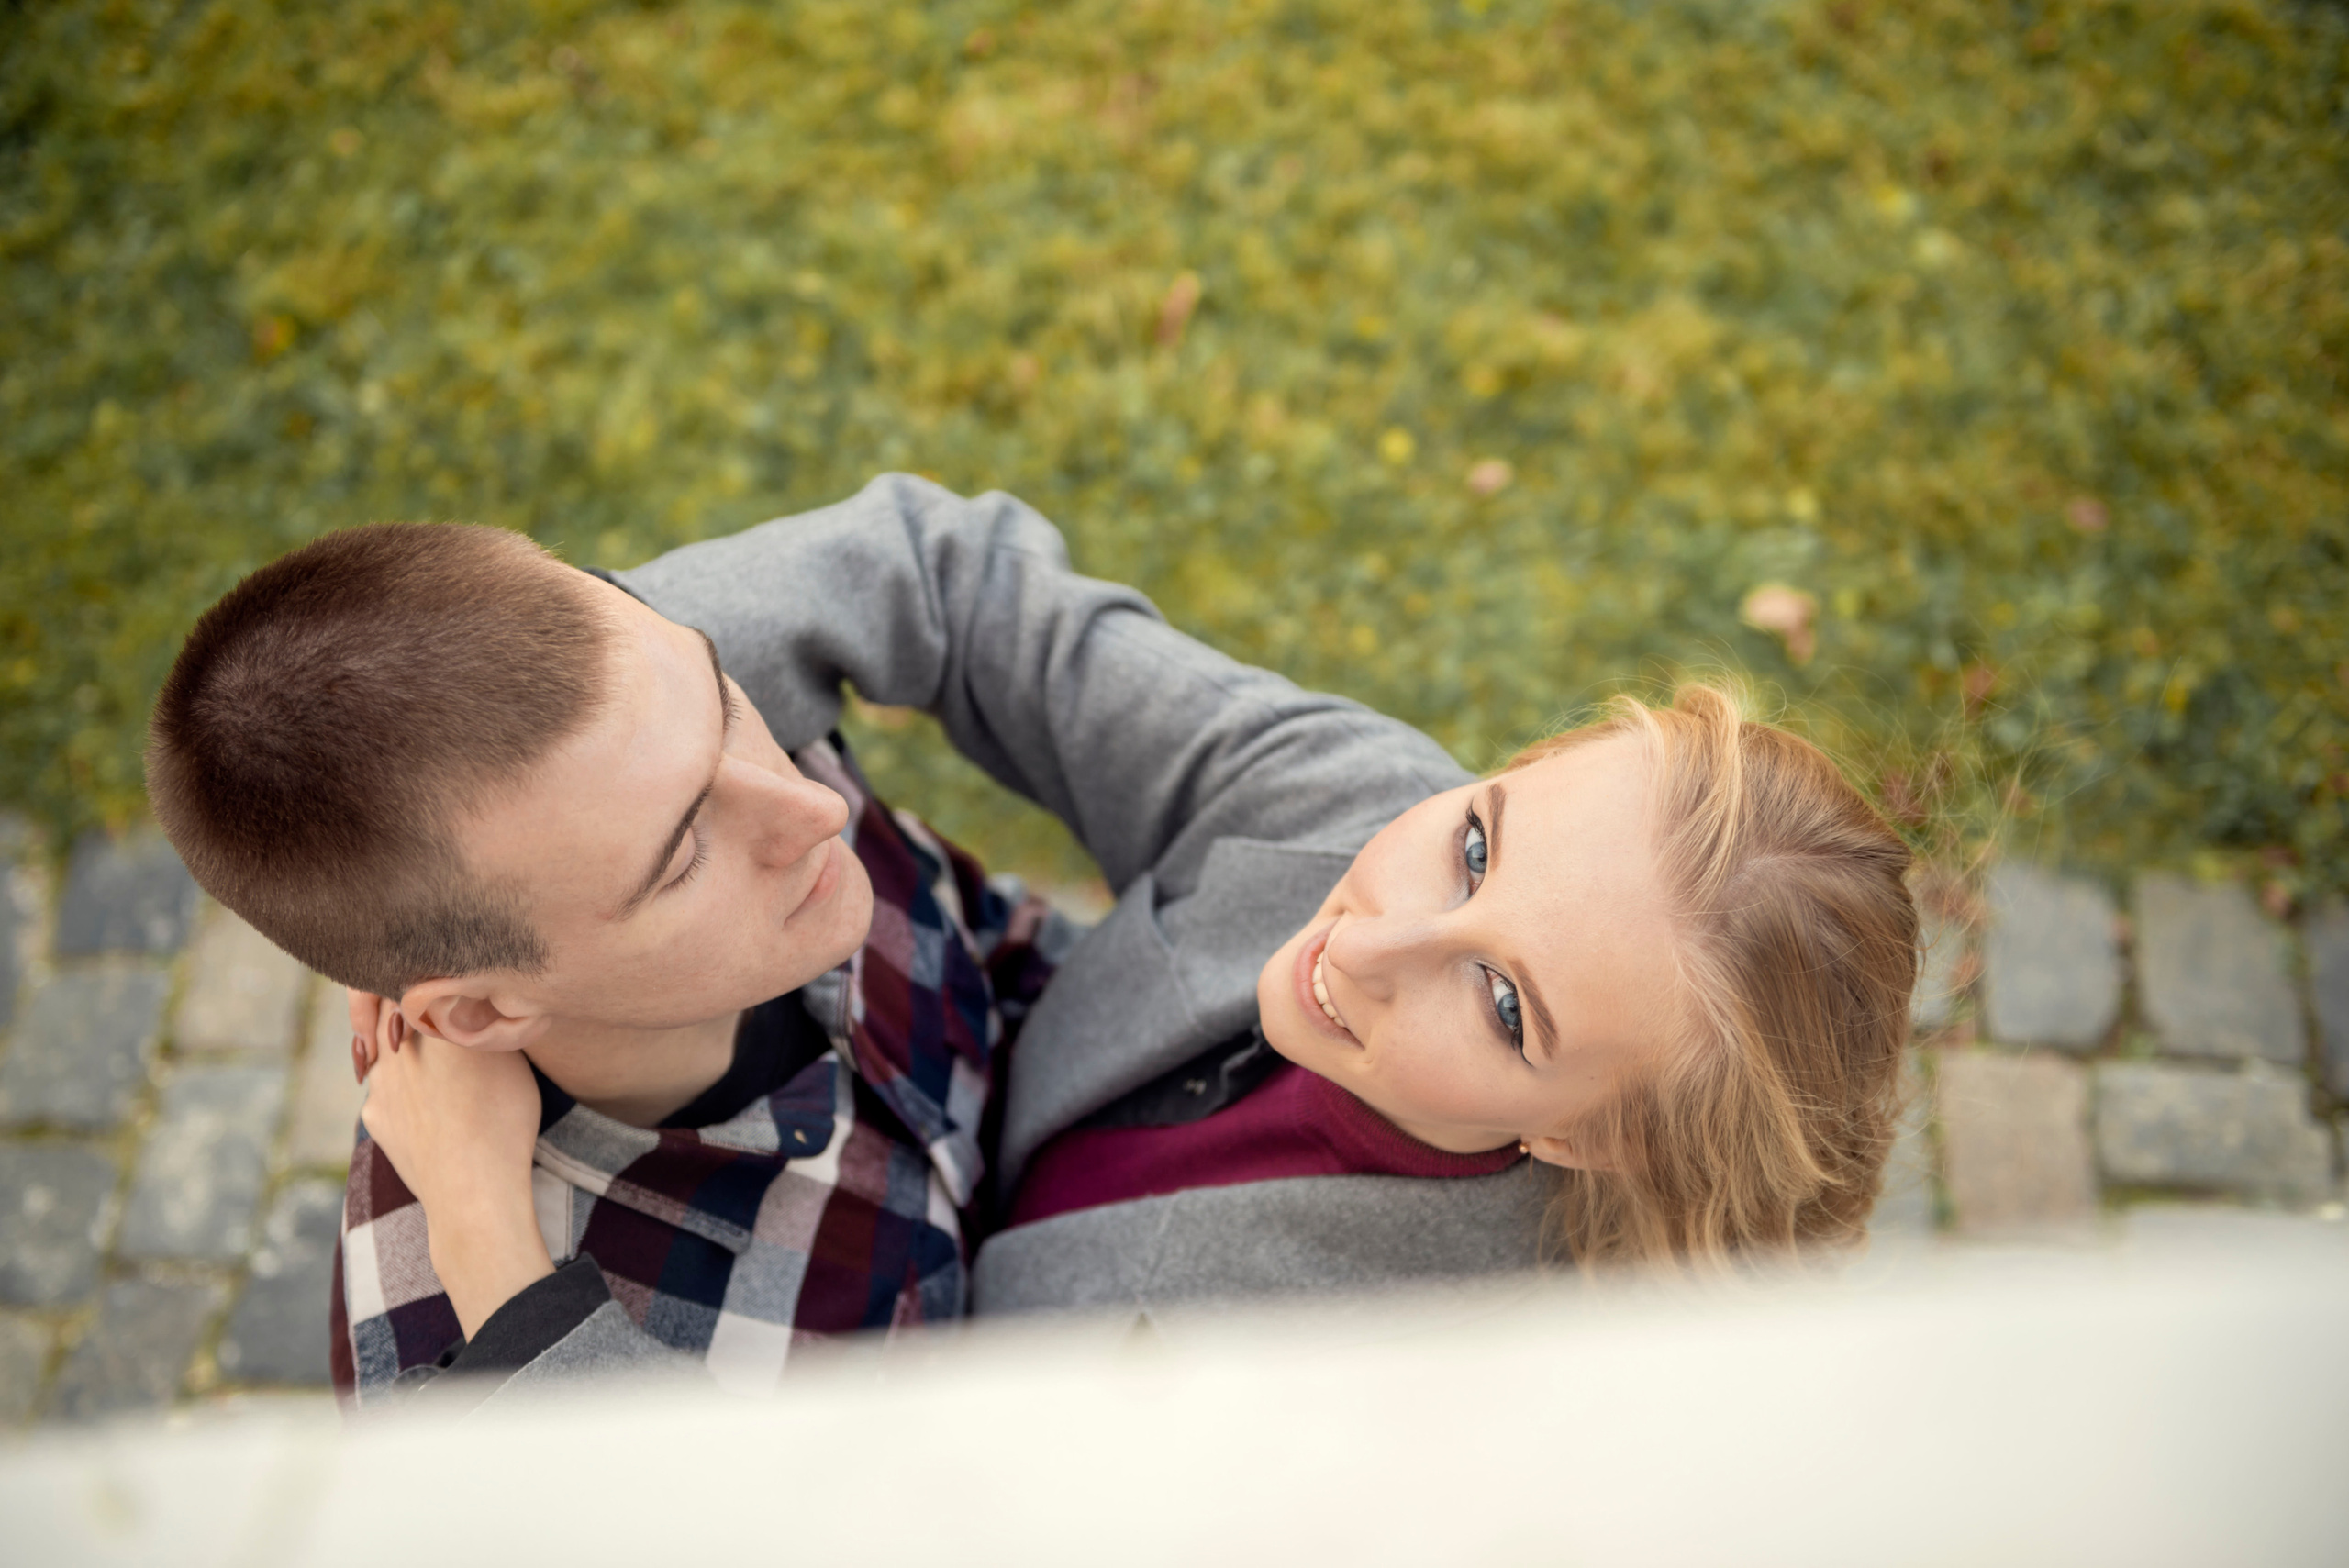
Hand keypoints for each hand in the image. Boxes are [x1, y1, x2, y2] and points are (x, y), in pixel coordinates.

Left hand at [354, 993, 553, 1338]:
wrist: (473, 1191)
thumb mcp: (509, 1055)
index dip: (427, 976)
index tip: (443, 980)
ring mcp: (379, 1081)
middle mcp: (395, 1044)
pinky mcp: (374, 1115)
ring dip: (403, 1046)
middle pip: (391, 1007)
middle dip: (408, 1006)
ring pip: (383, 1047)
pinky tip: (429, 1103)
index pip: (415, 977)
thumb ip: (482, 1018)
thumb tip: (472, 992)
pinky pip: (382, 1087)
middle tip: (437, 1011)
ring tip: (439, 1067)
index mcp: (431, 1020)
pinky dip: (400, 1086)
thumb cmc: (505, 1120)